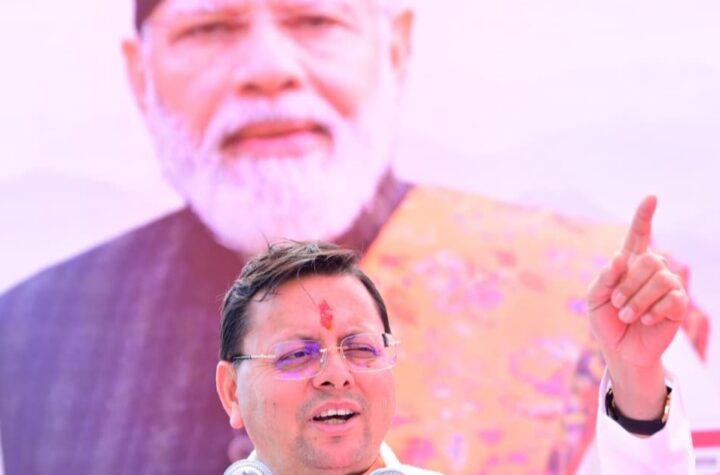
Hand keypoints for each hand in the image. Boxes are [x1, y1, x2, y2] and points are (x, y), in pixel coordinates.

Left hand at [587, 195, 687, 419]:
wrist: (620, 348)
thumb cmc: (606, 320)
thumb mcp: (593, 298)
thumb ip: (603, 277)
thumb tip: (619, 258)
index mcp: (629, 263)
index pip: (639, 235)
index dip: (644, 216)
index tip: (651, 197)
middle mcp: (651, 269)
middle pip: (647, 260)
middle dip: (627, 284)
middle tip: (617, 304)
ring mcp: (667, 285)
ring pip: (659, 278)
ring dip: (636, 300)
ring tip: (628, 315)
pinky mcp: (678, 304)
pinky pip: (670, 298)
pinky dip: (651, 312)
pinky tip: (644, 321)